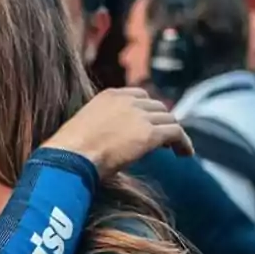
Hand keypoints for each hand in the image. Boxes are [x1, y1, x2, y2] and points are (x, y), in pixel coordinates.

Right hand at [42, 87, 192, 176]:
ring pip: (169, 119)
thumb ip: (101, 126)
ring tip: (174, 149)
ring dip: (172, 133)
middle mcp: (127, 101)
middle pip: (157, 107)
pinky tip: (185, 154)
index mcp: (109, 96)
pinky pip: (177, 133)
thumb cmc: (69, 152)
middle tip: (162, 140)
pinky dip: (184, 143)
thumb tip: (109, 141)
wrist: (69, 157)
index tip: (147, 123)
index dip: (147, 111)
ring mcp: (140, 116)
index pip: (139, 96)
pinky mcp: (151, 133)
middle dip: (161, 121)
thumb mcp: (84, 128)